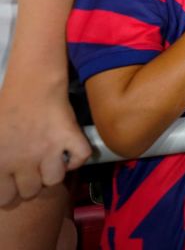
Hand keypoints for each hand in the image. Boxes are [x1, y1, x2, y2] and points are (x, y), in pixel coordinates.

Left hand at [0, 81, 90, 205]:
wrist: (32, 84)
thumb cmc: (6, 108)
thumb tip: (1, 175)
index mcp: (0, 161)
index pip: (6, 197)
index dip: (10, 193)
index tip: (13, 184)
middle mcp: (25, 159)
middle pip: (32, 191)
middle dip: (32, 183)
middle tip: (32, 170)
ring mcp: (50, 149)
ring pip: (55, 179)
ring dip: (53, 172)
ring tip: (50, 161)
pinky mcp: (71, 137)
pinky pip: (80, 158)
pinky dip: (76, 158)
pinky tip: (68, 152)